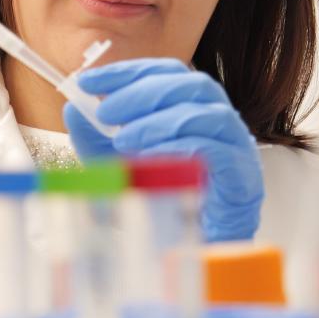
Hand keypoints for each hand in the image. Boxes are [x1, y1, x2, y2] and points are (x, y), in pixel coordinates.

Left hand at [62, 58, 263, 242]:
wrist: (193, 245)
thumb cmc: (162, 196)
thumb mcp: (116, 161)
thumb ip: (97, 136)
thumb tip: (74, 109)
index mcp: (192, 107)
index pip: (165, 72)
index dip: (127, 72)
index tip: (88, 81)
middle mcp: (219, 120)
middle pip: (191, 84)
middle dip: (142, 93)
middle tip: (105, 112)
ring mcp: (236, 147)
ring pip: (208, 115)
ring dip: (159, 121)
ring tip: (123, 139)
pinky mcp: (243, 177)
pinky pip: (218, 152)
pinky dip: (182, 148)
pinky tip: (153, 157)